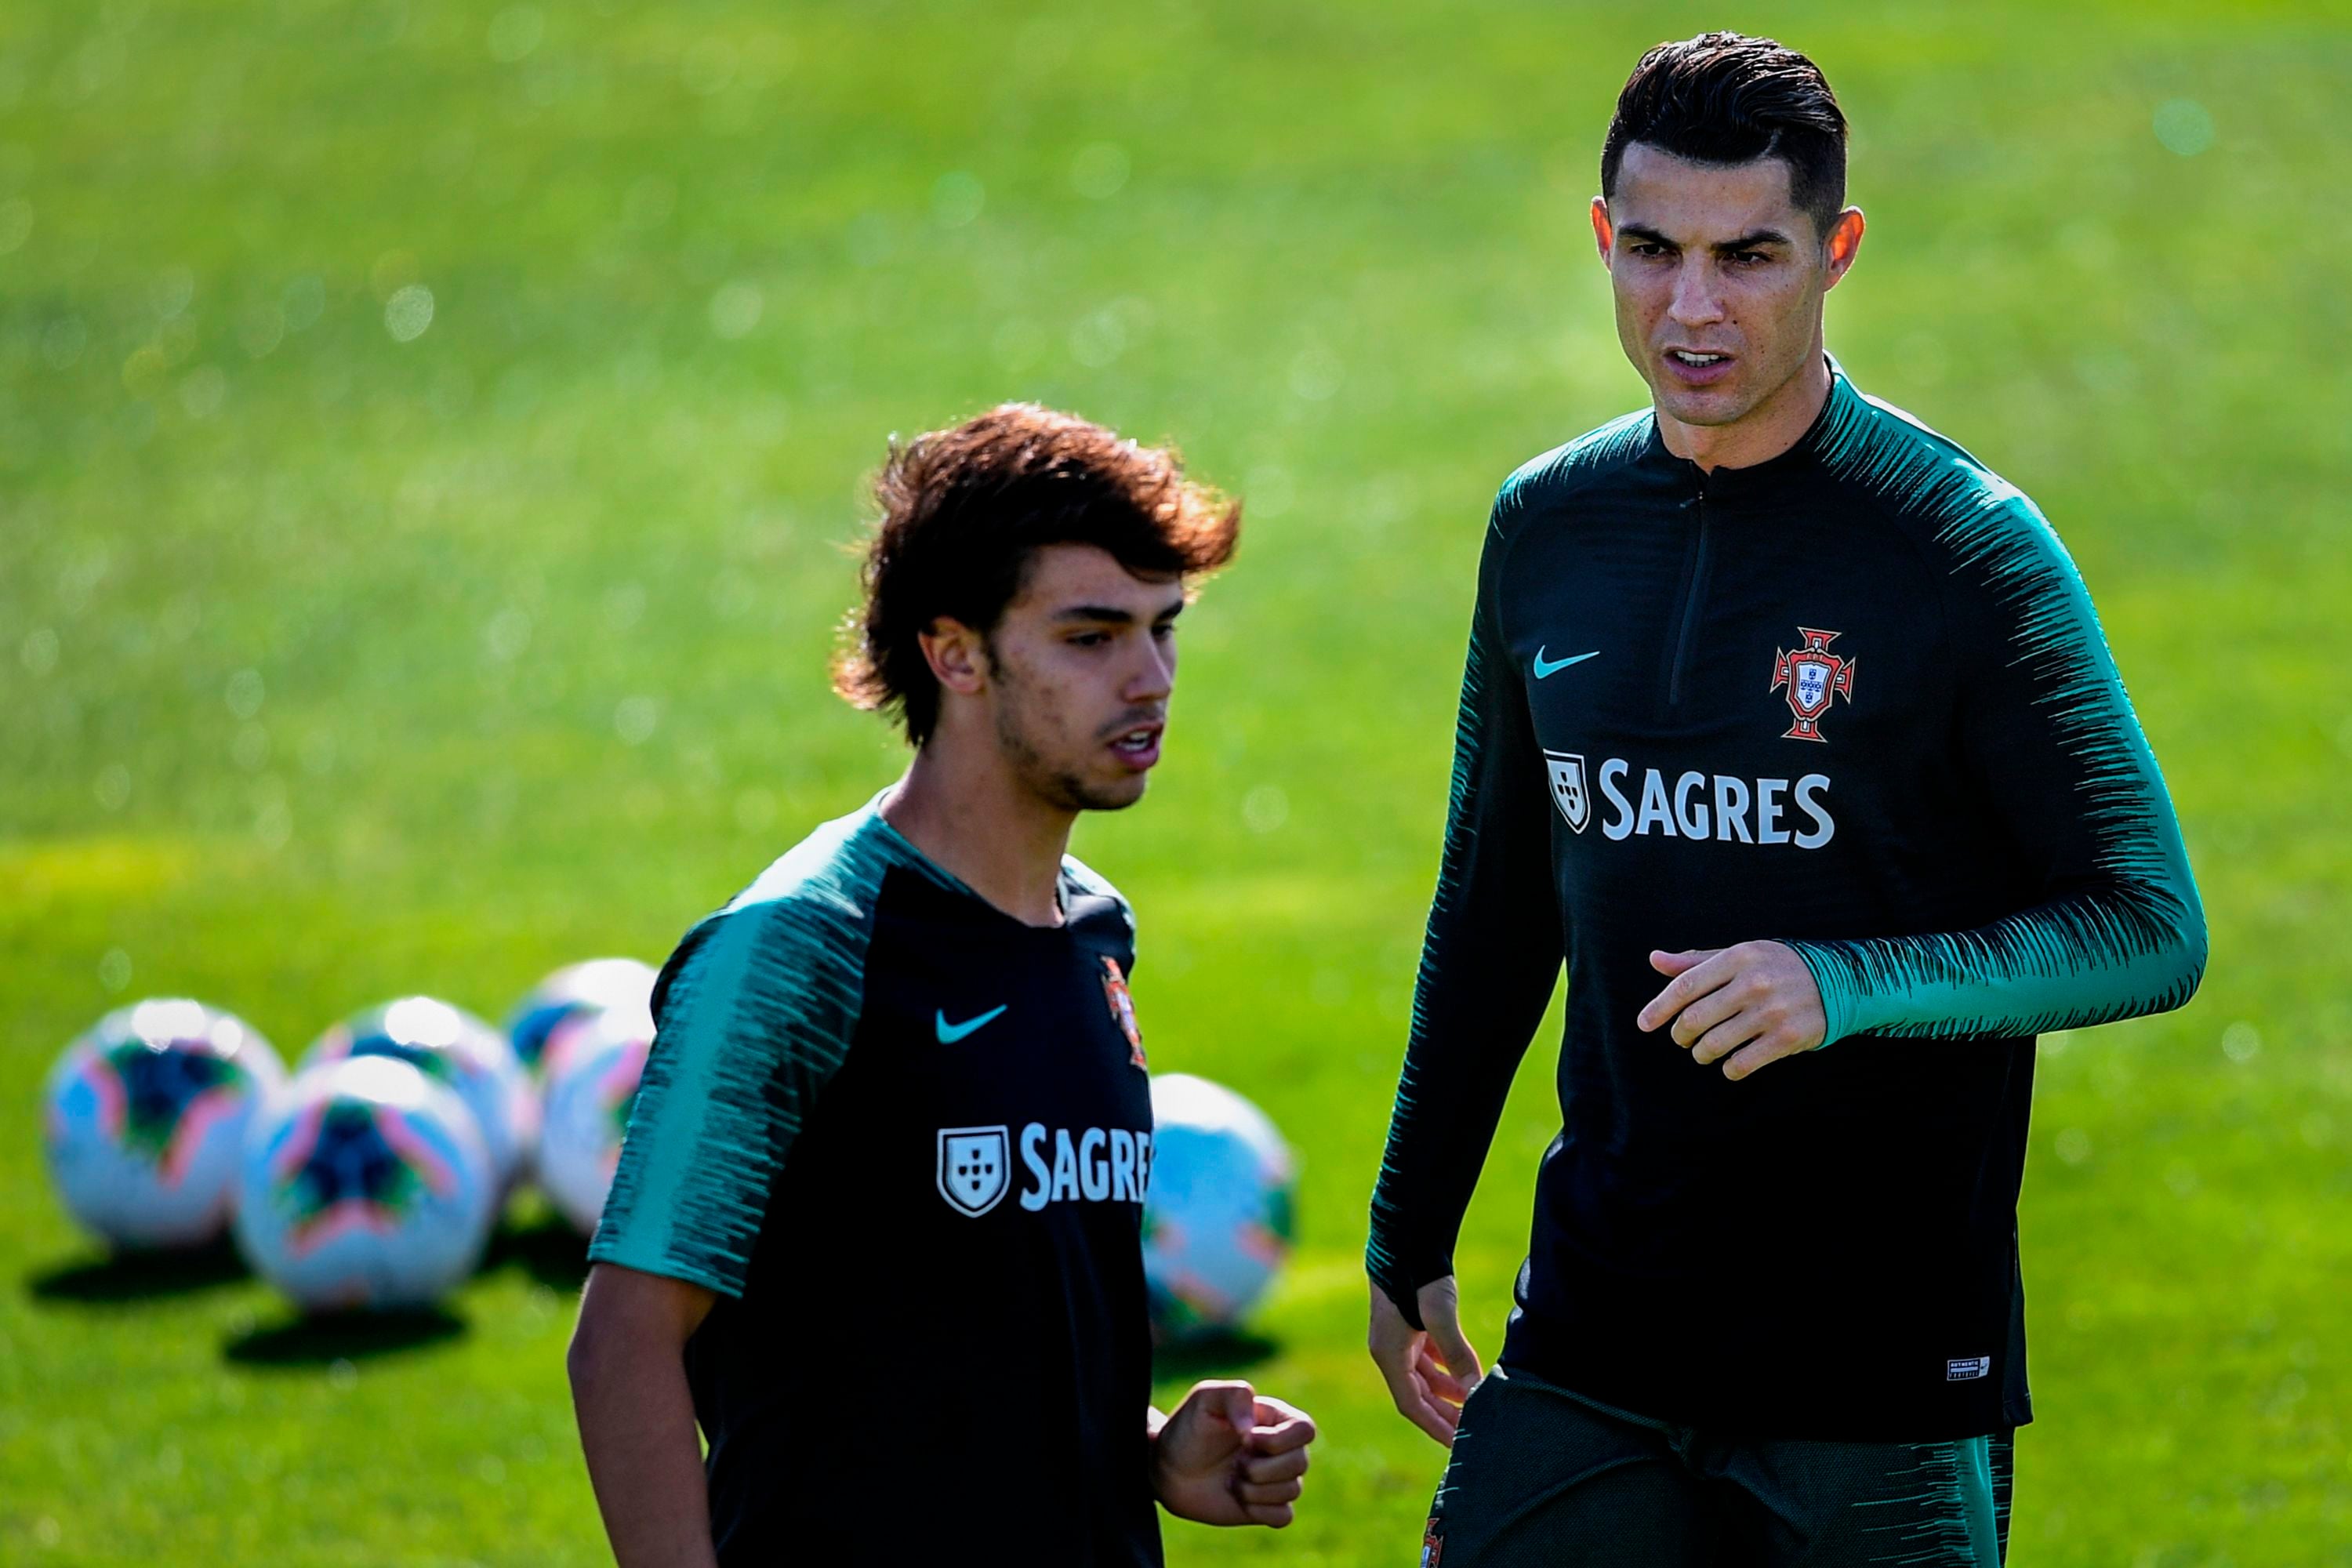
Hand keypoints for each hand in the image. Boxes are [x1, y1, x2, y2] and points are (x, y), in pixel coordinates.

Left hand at [1150, 1381, 1315, 1527]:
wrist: (1167, 1469)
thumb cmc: (1188, 1428)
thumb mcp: (1206, 1398)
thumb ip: (1235, 1397)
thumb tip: (1254, 1431)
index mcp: (1274, 1419)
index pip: (1305, 1429)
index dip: (1279, 1440)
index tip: (1246, 1439)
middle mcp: (1281, 1449)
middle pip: (1300, 1462)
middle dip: (1262, 1468)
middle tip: (1235, 1464)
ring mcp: (1275, 1480)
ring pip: (1292, 1490)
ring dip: (1255, 1489)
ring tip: (1231, 1480)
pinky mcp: (1265, 1507)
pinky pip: (1284, 1516)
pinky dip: (1261, 1511)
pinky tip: (1239, 1500)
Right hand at [1367, 1275, 1481, 1446]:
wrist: (1406, 1236)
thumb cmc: (1418, 1274)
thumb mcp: (1439, 1315)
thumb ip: (1457, 1353)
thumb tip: (1475, 1389)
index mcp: (1388, 1354)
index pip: (1411, 1404)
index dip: (1435, 1426)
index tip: (1457, 1444)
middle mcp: (1389, 1350)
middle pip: (1417, 1395)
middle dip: (1443, 1414)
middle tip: (1470, 1432)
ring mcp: (1399, 1338)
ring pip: (1424, 1378)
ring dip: (1447, 1393)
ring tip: (1473, 1406)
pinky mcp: (1410, 1325)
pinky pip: (1427, 1359)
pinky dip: (1446, 1370)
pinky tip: (1465, 1375)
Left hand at [1638, 941, 1826, 1079]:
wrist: (1840, 981)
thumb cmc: (1779, 967)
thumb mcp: (1741, 955)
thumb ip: (1697, 961)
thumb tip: (1655, 960)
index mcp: (1738, 957)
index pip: (1685, 986)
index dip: (1659, 1008)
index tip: (1644, 1024)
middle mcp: (1753, 983)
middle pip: (1694, 1019)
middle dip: (1681, 1034)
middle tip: (1683, 1038)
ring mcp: (1771, 1012)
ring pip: (1714, 1044)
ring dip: (1702, 1053)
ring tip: (1705, 1050)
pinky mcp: (1787, 1038)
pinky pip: (1741, 1064)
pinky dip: (1729, 1068)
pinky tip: (1731, 1063)